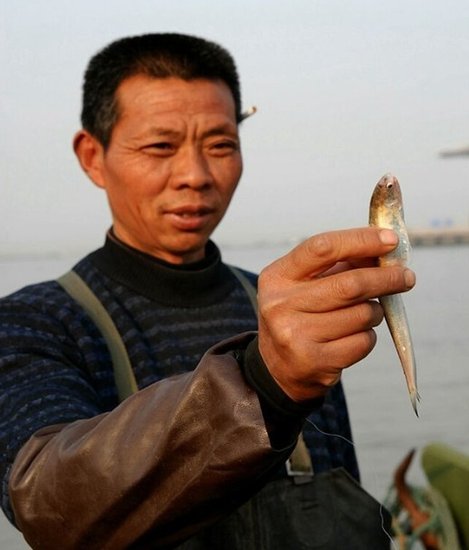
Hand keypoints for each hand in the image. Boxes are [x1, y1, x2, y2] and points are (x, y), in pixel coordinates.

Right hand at [257, 227, 415, 401]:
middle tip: (406, 276)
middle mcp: (280, 305)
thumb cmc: (300, 314)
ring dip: (375, 311)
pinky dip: (368, 335)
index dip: (361, 241)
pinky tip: (353, 336)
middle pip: (350, 285)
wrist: (279, 366)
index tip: (390, 240)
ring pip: (362, 315)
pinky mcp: (314, 362)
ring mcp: (295, 336)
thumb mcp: (307, 284)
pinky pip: (363, 342)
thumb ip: (341, 264)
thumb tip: (385, 250)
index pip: (322, 248)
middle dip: (386, 278)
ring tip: (366, 313)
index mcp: (277, 277)